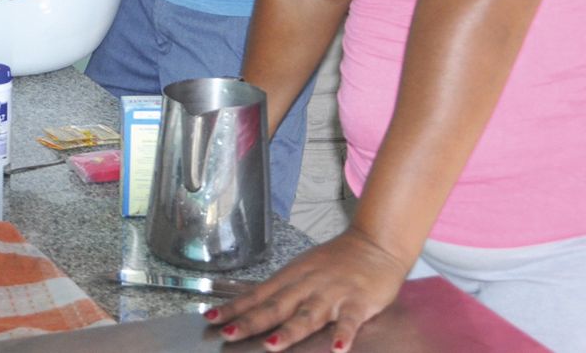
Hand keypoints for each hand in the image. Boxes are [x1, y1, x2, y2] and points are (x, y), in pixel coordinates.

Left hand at [206, 228, 409, 351]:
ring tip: (271, 346)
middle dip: (251, 322)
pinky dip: (343, 334)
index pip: (257, 295)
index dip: (234, 307)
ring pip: (307, 315)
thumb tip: (250, 306)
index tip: (210, 318)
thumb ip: (281, 290)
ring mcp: (332, 294)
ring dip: (288, 331)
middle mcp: (307, 285)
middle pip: (275, 306)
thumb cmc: (336, 262)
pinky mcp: (358, 302)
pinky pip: (349, 321)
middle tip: (228, 333)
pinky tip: (337, 349)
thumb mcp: (303, 270)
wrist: (375, 244)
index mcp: (291, 277)